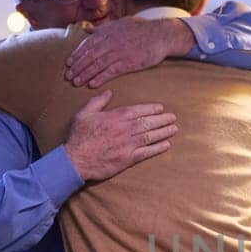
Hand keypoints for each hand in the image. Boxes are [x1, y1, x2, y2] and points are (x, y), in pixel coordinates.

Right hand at [62, 91, 176, 182]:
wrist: (76, 159)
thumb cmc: (79, 136)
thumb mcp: (85, 113)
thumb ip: (98, 101)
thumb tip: (109, 92)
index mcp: (116, 116)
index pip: (139, 110)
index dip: (152, 109)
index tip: (161, 108)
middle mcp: (126, 129)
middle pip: (149, 122)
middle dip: (163, 119)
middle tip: (173, 118)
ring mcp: (129, 144)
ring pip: (151, 136)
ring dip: (164, 132)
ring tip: (174, 129)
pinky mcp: (129, 158)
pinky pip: (147, 152)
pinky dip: (158, 148)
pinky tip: (167, 145)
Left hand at [66, 18, 194, 87]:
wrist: (161, 35)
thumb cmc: (141, 29)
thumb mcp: (120, 23)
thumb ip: (102, 28)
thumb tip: (87, 29)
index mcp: (108, 32)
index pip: (88, 44)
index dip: (77, 54)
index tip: (68, 63)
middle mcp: (112, 42)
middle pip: (90, 55)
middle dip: (78, 67)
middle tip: (68, 76)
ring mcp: (120, 52)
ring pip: (98, 64)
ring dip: (85, 74)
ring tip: (76, 82)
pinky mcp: (130, 62)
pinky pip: (112, 71)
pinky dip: (101, 77)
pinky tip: (92, 84)